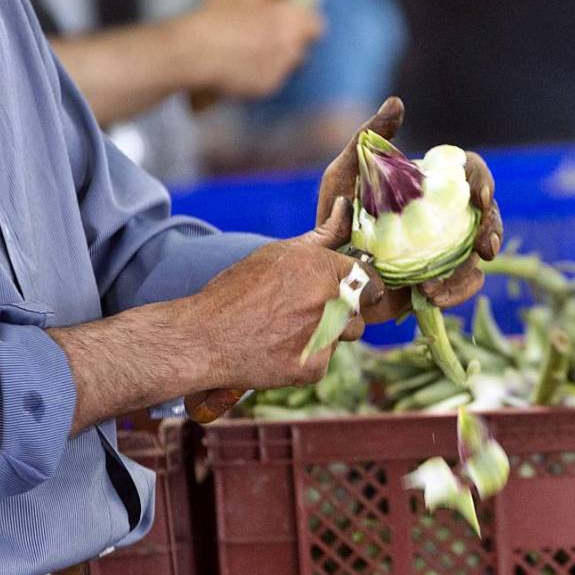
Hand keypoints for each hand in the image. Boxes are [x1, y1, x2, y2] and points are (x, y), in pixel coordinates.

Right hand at [182, 0, 323, 99]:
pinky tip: (242, 65)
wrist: (196, 54)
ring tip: (252, 51)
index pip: (317, 25)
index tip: (294, 18)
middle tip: (268, 34)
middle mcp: (291, 48)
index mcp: (290, 19)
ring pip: (287, 66)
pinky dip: (262, 74)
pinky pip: (271, 81)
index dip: (306, 21)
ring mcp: (279, 72)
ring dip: (277, 59)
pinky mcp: (265, 90)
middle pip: (302, 48)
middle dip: (290, 42)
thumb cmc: (217, 16)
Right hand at [192, 209, 380, 391]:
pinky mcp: (314, 367)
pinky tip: (280, 350)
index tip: (344, 291)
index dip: (358, 285)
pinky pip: (323, 361)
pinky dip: (306, 359)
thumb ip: (320, 235)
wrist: (205, 337)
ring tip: (289, 330)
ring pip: (344, 335)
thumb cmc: (236, 291)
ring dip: (327, 334)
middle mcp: (328, 299)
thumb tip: (344, 207)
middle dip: (340, 310)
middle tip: (303, 313)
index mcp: (322, 267)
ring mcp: (324, 336)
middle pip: (359, 309)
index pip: (369, 278)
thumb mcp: (276, 254)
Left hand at [316, 97, 503, 321]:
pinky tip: (430, 295)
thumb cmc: (332, 212)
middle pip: (486, 216)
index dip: (482, 180)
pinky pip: (461, 288)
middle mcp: (445, 216)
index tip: (478, 194)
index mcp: (431, 185)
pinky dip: (454, 294)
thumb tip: (397, 103)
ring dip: (466, 273)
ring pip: (477, 258)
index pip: (470, 173)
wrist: (321, 263)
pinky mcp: (436, 282)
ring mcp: (443, 251)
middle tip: (483, 245)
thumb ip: (369, 137)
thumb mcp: (345, 172)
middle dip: (493, 229)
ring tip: (435, 284)